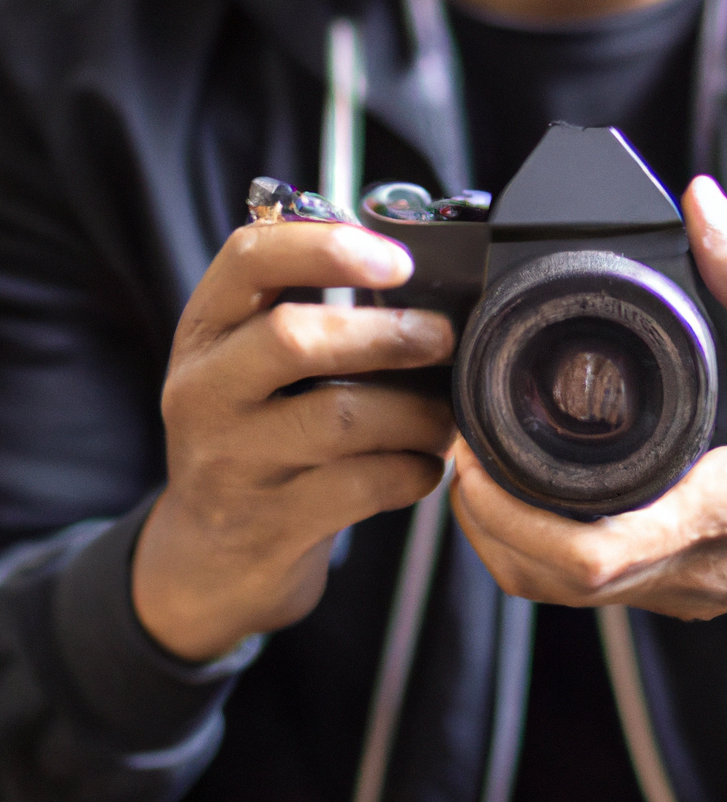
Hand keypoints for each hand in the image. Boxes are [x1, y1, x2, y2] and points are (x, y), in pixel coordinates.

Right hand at [133, 222, 455, 660]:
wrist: (208, 554)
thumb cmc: (252, 437)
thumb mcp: (250, 367)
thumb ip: (305, 313)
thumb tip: (414, 283)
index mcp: (206, 332)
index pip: (249, 258)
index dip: (328, 247)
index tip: (398, 260)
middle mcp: (206, 391)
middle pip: (294, 338)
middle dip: (386, 334)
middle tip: (443, 338)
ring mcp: (234, 461)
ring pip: (343, 418)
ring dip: (418, 413)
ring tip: (445, 416)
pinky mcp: (273, 521)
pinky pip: (367, 484)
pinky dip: (415, 471)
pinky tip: (425, 466)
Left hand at [451, 177, 726, 634]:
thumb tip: (703, 204)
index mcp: (723, 510)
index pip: (590, 554)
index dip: (508, 513)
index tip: (472, 452)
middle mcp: (695, 566)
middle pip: (551, 580)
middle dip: (486, 520)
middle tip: (462, 442)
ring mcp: (688, 587)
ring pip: (562, 593)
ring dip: (506, 537)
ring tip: (482, 463)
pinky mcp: (688, 588)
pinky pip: (593, 587)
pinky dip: (542, 548)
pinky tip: (531, 491)